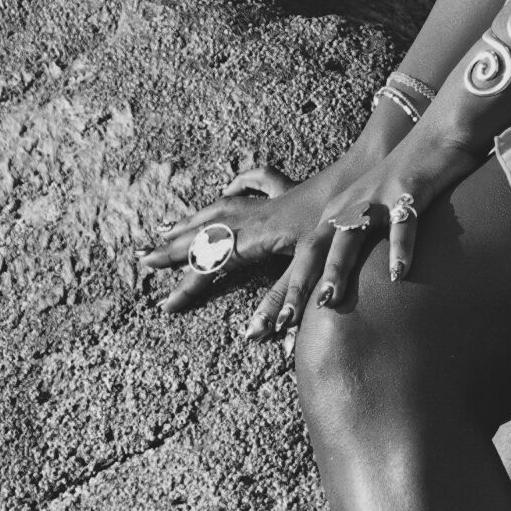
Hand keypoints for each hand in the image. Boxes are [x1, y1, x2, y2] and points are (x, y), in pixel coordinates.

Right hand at [142, 132, 391, 327]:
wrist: (366, 177)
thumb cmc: (343, 224)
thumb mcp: (312, 264)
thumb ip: (283, 299)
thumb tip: (254, 333)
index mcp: (259, 236)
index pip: (213, 264)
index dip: (189, 286)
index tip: (165, 305)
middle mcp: (258, 215)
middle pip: (206, 232)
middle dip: (175, 248)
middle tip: (143, 258)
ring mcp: (272, 200)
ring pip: (221, 208)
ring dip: (193, 219)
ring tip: (165, 226)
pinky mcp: (290, 191)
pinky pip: (253, 185)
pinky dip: (236, 185)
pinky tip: (227, 185)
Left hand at [276, 114, 494, 331]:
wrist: (436, 137)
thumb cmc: (404, 183)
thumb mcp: (373, 213)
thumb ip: (359, 246)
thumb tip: (348, 289)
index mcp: (337, 213)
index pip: (305, 256)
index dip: (289, 292)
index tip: (274, 328)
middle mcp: (350, 206)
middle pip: (315, 248)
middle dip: (298, 285)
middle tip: (285, 322)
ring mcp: (377, 198)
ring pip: (350, 236)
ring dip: (336, 268)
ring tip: (327, 300)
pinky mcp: (408, 192)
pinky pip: (403, 225)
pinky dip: (399, 250)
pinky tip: (399, 275)